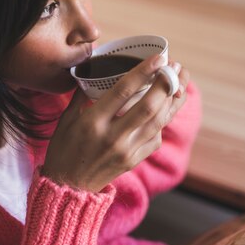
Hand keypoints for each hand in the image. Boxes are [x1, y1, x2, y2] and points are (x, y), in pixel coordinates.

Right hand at [42, 55, 189, 191]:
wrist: (68, 188)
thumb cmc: (64, 150)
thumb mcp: (67, 119)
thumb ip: (82, 95)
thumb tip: (95, 72)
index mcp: (93, 121)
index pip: (124, 90)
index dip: (144, 71)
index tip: (159, 57)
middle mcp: (114, 136)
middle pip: (149, 106)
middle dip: (166, 83)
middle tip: (176, 66)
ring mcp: (127, 150)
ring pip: (159, 121)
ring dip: (173, 99)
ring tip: (181, 80)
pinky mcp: (135, 160)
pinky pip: (156, 137)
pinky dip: (163, 120)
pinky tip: (167, 106)